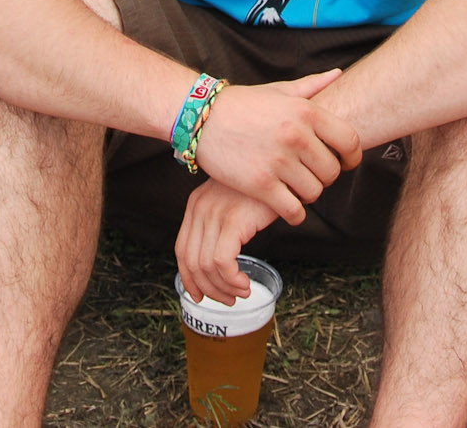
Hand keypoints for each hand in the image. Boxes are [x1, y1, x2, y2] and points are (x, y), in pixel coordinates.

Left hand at [176, 179, 278, 304]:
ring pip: (206, 266)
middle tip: (228, 300)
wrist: (284, 166)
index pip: (182, 250)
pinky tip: (244, 283)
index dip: (189, 278)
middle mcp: (200, 208)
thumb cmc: (263, 188)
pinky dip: (232, 280)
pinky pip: (222, 262)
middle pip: (191, 262)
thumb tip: (219, 264)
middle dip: (208, 289)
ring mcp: (215, 213)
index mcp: (196, 205)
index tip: (201, 295)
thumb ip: (222, 224)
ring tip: (242, 292)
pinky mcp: (233, 220)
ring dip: (224, 288)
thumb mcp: (234, 203)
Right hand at [191, 70, 362, 225]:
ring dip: (308, 195)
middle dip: (326, 177)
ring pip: (314, 192)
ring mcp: (279, 161)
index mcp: (306, 112)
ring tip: (296, 188)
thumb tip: (339, 74)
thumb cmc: (243, 104)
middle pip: (332, 171)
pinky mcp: (260, 184)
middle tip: (312, 175)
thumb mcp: (279, 90)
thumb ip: (312, 85)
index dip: (353, 156)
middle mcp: (296, 136)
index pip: (349, 141)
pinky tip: (288, 207)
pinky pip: (293, 210)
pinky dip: (295, 214)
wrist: (201, 118)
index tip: (346, 163)